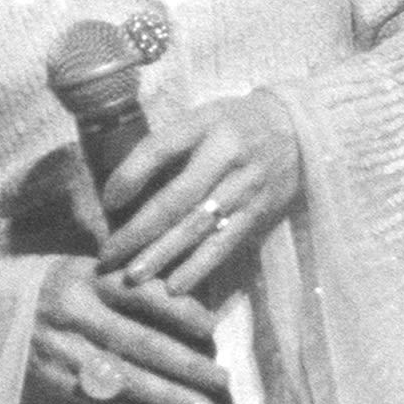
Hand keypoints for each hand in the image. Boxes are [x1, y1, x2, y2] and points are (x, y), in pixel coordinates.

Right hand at [27, 257, 229, 403]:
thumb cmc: (65, 285)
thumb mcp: (94, 268)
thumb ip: (137, 284)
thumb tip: (199, 315)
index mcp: (90, 279)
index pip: (143, 295)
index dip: (181, 312)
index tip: (213, 328)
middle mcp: (75, 314)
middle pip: (139, 344)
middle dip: (186, 366)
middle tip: (221, 381)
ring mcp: (63, 352)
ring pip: (125, 381)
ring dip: (169, 398)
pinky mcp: (56, 383)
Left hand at [95, 90, 303, 294]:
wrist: (297, 131)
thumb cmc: (234, 124)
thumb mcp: (201, 117)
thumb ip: (169, 144)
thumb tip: (120, 188)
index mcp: (206, 123)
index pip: (160, 148)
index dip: (130, 175)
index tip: (106, 202)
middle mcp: (228, 154)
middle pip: (177, 197)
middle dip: (139, 230)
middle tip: (109, 255)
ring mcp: (246, 186)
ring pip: (199, 226)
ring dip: (163, 254)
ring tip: (134, 276)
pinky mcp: (259, 212)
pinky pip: (225, 243)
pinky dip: (199, 266)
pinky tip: (176, 287)